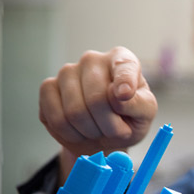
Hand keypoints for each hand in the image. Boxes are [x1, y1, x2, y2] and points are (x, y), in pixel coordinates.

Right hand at [39, 46, 157, 178]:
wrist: (104, 133)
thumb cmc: (129, 118)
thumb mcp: (145, 113)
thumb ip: (139, 104)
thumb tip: (120, 95)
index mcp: (122, 60)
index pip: (124, 66)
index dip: (124, 81)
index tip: (124, 95)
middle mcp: (92, 60)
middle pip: (96, 99)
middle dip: (108, 125)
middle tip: (115, 131)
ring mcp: (67, 71)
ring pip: (74, 112)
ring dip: (90, 132)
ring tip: (98, 130)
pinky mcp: (48, 87)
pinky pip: (56, 118)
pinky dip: (71, 134)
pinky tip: (80, 131)